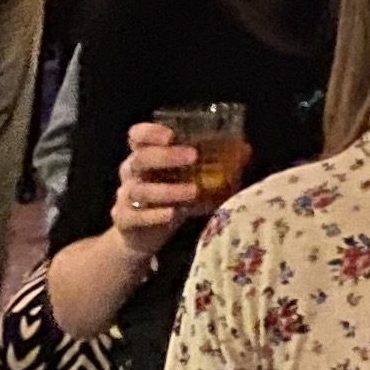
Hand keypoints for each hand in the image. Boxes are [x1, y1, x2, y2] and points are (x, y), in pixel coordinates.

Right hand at [112, 121, 203, 254]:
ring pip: (140, 190)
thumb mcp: (189, 179)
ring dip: (168, 189)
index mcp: (145, 155)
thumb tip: (245, 149)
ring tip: (193, 191)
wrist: (143, 237)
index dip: (150, 132)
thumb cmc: (170, 199)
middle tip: (192, 156)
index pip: (137, 135)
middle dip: (166, 156)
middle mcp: (132, 173)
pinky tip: (172, 214)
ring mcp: (125, 197)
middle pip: (140, 159)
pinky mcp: (124, 219)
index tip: (171, 134)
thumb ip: (214, 164)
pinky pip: (134, 216)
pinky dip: (153, 215)